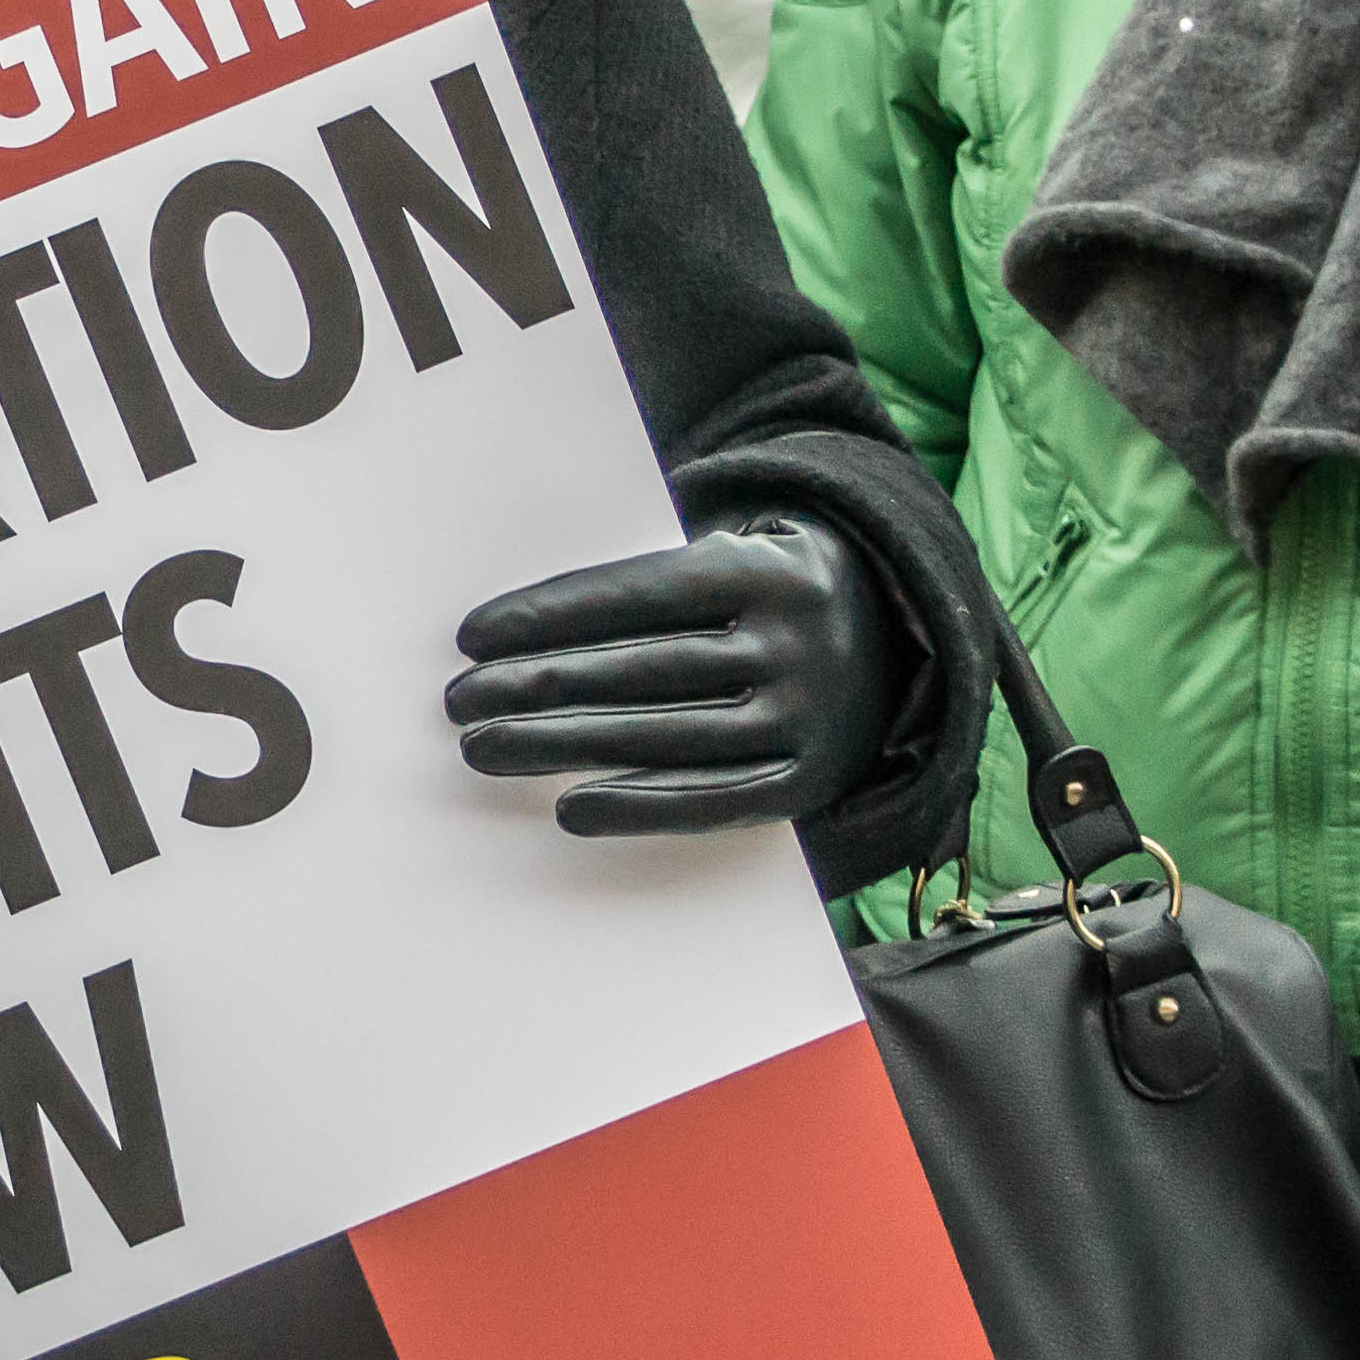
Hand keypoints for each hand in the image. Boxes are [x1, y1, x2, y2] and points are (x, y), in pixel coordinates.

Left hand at [447, 514, 891, 837]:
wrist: (901, 640)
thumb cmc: (775, 590)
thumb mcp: (746, 552)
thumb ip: (665, 577)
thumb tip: (534, 622)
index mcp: (772, 572)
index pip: (640, 593)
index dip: (550, 615)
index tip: (472, 636)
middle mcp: (797, 645)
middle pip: (641, 669)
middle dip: (537, 685)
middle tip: (458, 701)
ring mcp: (808, 719)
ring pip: (662, 735)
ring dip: (561, 744)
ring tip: (484, 747)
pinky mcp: (808, 782)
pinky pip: (711, 801)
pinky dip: (636, 806)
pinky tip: (568, 807)